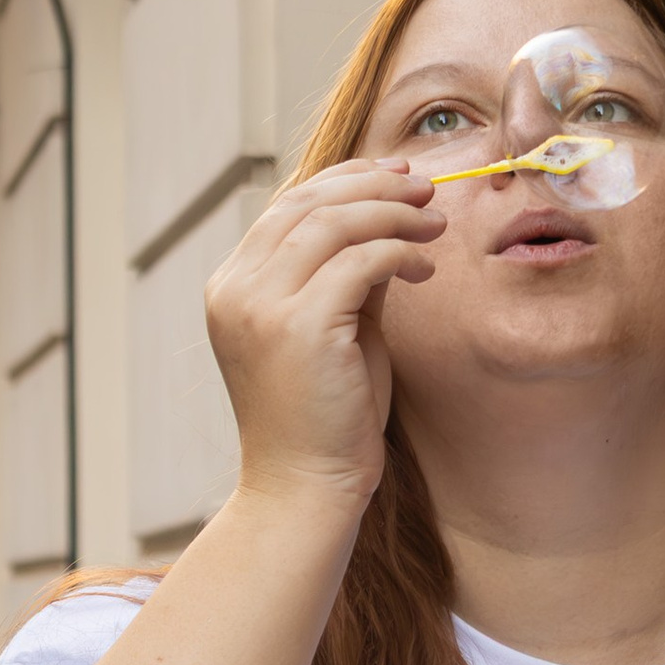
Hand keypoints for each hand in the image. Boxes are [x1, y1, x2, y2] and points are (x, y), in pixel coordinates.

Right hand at [205, 158, 439, 511]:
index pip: (286, 206)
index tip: (395, 176)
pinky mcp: (298, 326)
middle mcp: (235, 289)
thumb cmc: (324, 417)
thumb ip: (347, 275)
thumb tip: (388, 221)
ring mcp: (260, 306)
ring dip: (393, 213)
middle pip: (307, 203)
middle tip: (426, 189)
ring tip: (433, 224)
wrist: (306, 488)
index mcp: (231, 287)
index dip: (344, 181)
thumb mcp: (332, 328)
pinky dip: (399, 252)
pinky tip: (423, 268)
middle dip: (374, 186)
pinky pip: (359, 262)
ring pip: (334, 223)